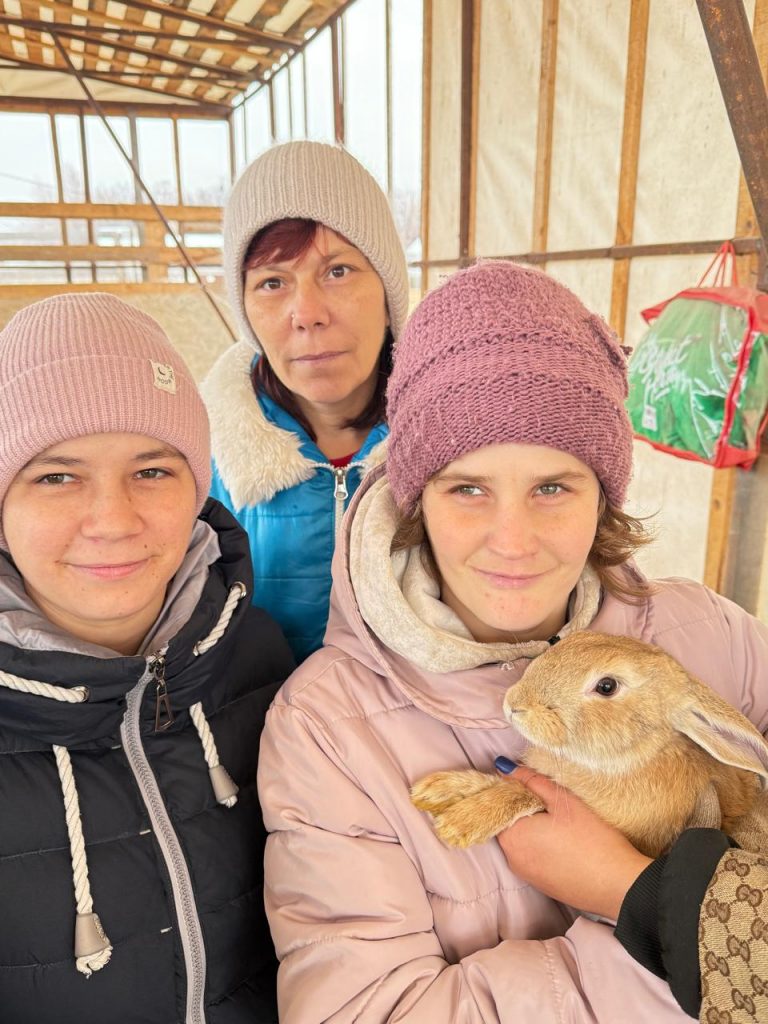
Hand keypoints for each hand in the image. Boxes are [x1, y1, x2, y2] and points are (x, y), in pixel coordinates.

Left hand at [496, 768, 651, 920]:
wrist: (618, 885)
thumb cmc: (591, 839)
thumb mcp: (562, 802)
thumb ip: (531, 781)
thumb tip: (504, 766)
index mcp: (512, 836)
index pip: (499, 805)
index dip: (513, 791)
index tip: (532, 785)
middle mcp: (512, 858)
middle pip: (509, 824)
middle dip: (523, 809)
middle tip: (550, 800)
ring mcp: (526, 875)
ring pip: (521, 841)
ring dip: (532, 828)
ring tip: (559, 821)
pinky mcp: (541, 885)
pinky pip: (533, 858)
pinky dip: (541, 846)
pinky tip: (563, 841)